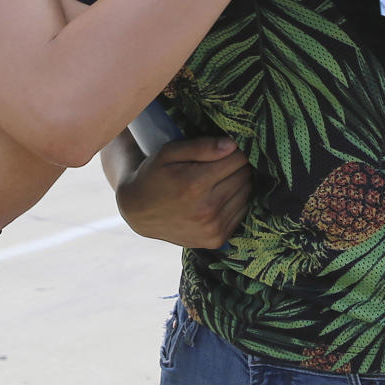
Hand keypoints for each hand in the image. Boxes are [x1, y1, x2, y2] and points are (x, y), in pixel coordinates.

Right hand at [115, 136, 252, 248]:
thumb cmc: (154, 176)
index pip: (237, 159)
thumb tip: (232, 145)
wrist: (138, 213)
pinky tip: (218, 196)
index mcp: (195, 184)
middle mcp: (207, 209)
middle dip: (236, 165)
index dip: (235, 150)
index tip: (227, 147)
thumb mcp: (169, 153)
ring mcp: (213, 228)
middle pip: (244, 176)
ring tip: (217, 179)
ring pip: (247, 193)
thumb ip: (201, 146)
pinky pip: (242, 212)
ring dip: (238, 183)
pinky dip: (235, 201)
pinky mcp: (217, 240)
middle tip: (220, 162)